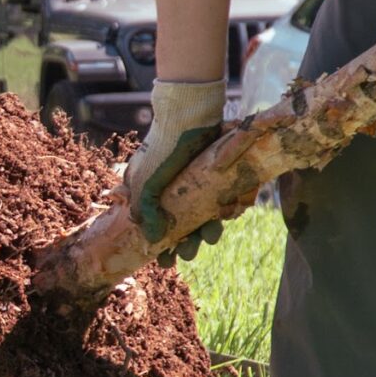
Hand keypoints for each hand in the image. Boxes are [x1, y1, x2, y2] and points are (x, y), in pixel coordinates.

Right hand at [124, 78, 227, 259]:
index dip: (163, 247)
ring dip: (209, 230)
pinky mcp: (220, 175)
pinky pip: (227, 200)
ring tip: (212, 233)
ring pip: (207, 216)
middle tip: (189, 253)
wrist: (191, 113)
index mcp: (152, 191)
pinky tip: (230, 211)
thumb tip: (153, 240)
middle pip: (184, 226)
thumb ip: (145, 212)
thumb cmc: (163, 149)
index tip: (166, 262)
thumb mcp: (146, 182)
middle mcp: (175, 189)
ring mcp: (198, 182)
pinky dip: (229, 209)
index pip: (157, 226)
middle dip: (187, 243)